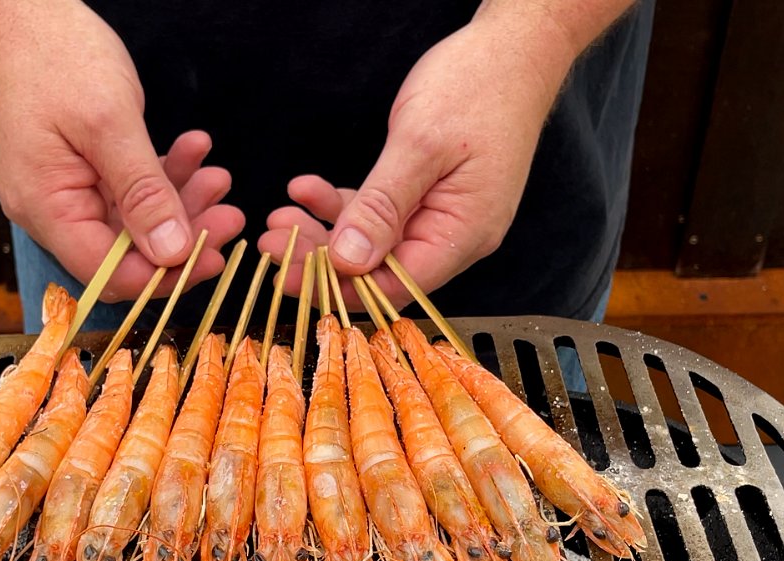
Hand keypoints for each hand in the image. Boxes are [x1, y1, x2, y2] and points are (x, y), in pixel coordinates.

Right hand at [0, 0, 243, 298]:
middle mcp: (50, 209)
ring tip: (219, 176)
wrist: (25, 10)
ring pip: (135, 221)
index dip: (163, 275)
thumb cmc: (56, 56)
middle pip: (126, 252)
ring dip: (181, 202)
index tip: (216, 256)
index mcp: (45, 207)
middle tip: (232, 215)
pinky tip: (194, 150)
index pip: (107, 273)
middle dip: (183, 236)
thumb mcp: (109, 124)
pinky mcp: (82, 171)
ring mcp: (66, 190)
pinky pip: (130, 190)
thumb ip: (143, 192)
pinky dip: (165, 175)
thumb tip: (172, 254)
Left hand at [259, 3, 599, 304]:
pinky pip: (380, 213)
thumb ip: (382, 205)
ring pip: (374, 242)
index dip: (338, 288)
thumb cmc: (477, 85)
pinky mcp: (430, 196)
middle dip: (320, 261)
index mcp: (462, 234)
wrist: (514, 49)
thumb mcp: (420, 145)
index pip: (394, 286)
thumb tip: (349, 261)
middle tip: (270, 244)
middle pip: (379, 270)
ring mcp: (443, 216)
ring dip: (324, 231)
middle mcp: (455, 235)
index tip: (286, 276)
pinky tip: (306, 188)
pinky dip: (342, 205)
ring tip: (279, 215)